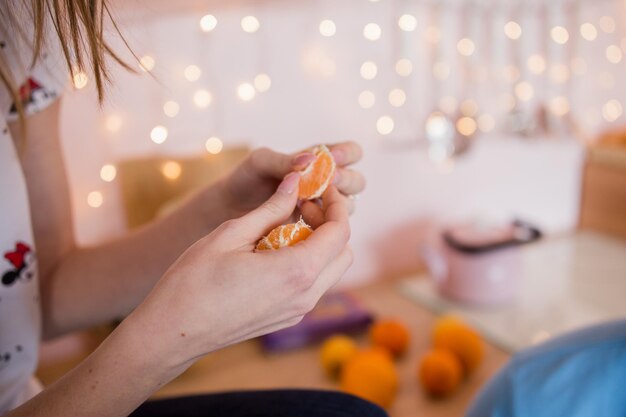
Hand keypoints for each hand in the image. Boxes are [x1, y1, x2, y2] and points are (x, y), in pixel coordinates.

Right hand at [128, 173, 352, 364]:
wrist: (173, 331)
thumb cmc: (194, 281)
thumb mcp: (231, 233)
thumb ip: (271, 208)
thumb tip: (295, 182)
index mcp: (297, 271)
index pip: (340, 231)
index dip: (336, 204)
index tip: (320, 187)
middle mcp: (306, 296)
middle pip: (343, 252)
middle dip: (330, 224)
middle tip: (300, 206)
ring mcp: (298, 312)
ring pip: (331, 270)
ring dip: (319, 244)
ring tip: (284, 227)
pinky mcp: (287, 319)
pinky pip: (313, 285)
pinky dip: (307, 262)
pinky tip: (275, 250)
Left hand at [219, 142, 365, 218]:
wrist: (229, 210)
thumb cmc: (246, 179)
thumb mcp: (260, 163)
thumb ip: (283, 161)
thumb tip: (310, 159)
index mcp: (320, 161)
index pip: (351, 152)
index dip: (348, 154)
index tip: (332, 157)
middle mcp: (328, 184)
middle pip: (357, 182)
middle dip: (345, 181)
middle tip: (326, 182)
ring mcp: (323, 209)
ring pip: (348, 207)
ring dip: (335, 204)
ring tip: (306, 204)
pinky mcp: (315, 230)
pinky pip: (331, 229)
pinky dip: (322, 225)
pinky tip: (303, 222)